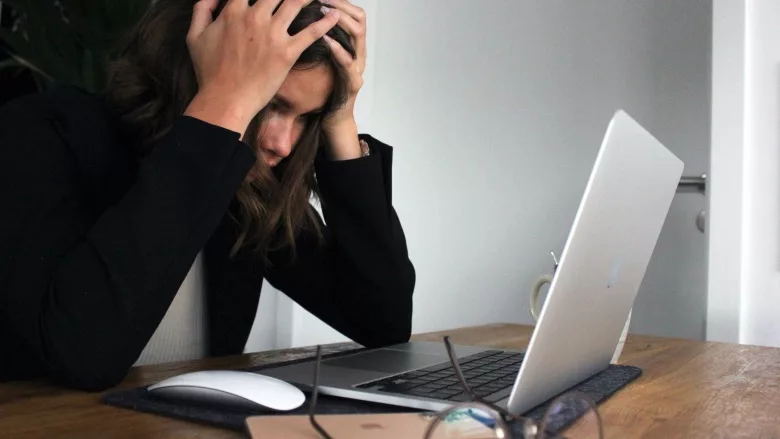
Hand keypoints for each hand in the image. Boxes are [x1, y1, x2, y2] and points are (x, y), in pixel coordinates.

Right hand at [183, 0, 339, 135]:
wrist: (225, 100)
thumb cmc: (209, 72)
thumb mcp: (194, 37)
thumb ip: (202, 10)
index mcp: (233, 11)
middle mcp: (254, 17)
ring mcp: (272, 35)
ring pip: (296, 3)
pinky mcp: (287, 53)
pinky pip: (311, 33)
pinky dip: (325, 22)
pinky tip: (335, 15)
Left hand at [320, 0, 366, 159]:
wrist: (331, 118)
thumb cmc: (322, 88)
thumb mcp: (318, 58)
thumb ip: (314, 39)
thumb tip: (297, 19)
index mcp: (351, 45)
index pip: (353, 12)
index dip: (340, 1)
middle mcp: (358, 52)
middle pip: (359, 18)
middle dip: (340, 5)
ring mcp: (358, 67)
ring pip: (359, 35)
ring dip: (341, 20)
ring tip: (324, 11)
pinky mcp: (353, 83)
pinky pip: (348, 62)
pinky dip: (337, 49)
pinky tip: (325, 39)